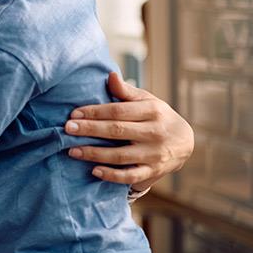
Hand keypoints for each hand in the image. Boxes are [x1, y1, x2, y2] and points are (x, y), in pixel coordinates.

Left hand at [65, 72, 193, 191]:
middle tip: (67, 129)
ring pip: (120, 155)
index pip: (118, 111)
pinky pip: (130, 176)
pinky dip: (112, 175)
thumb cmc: (157, 117)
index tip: (73, 114)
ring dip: (94, 153)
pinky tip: (94, 171)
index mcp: (152, 111)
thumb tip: (109, 75)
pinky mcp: (153, 171)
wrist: (185, 143)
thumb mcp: (147, 101)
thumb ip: (126, 92)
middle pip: (117, 131)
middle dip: (90, 129)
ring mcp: (154, 154)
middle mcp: (154, 132)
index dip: (94, 112)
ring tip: (72, 150)